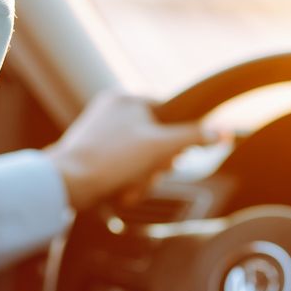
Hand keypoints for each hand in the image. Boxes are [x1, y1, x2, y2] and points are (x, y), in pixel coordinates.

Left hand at [44, 90, 216, 209]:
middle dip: (154, 166)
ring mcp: (99, 134)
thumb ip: (194, 137)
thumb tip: (224, 131)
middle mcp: (110, 112)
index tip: (169, 156)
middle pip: (154, 141)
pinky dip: (124, 182)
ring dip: (141, 178)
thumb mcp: (161, 147)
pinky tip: (118, 191)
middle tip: (146, 173)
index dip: (174, 141)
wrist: (67, 185)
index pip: (167, 115)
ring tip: (128, 186)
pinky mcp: (91, 156)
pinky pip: (121, 168)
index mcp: (125, 99)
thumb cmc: (110, 160)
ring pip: (139, 159)